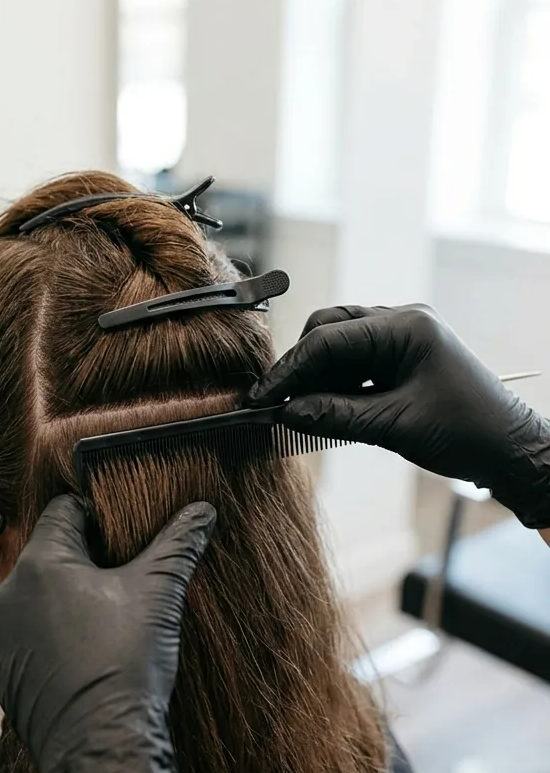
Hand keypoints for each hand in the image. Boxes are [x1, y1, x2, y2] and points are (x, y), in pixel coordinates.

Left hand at [0, 495, 215, 772]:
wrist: (100, 747)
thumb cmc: (126, 664)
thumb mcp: (159, 592)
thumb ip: (178, 543)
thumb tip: (202, 510)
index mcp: (42, 563)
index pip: (65, 510)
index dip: (99, 517)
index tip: (124, 537)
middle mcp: (10, 593)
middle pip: (49, 553)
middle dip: (85, 559)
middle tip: (123, 578)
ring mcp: (3, 635)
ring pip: (37, 596)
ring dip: (66, 598)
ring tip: (107, 619)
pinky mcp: (4, 671)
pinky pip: (28, 636)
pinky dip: (52, 635)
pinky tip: (86, 652)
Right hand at [250, 304, 549, 528]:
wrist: (511, 450)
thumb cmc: (467, 433)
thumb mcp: (395, 426)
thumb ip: (336, 416)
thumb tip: (285, 412)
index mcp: (406, 327)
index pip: (329, 340)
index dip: (290, 371)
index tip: (262, 398)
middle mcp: (403, 322)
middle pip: (329, 330)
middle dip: (300, 367)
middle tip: (276, 403)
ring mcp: (403, 337)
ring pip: (339, 344)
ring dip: (317, 376)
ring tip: (298, 410)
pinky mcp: (403, 357)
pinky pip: (356, 361)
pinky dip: (336, 383)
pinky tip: (324, 408)